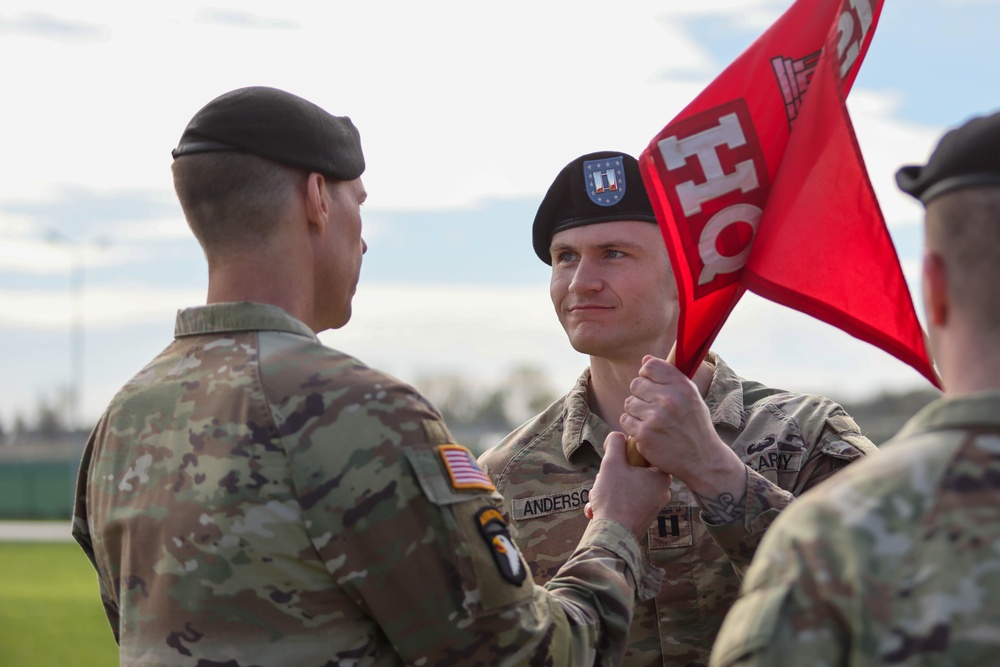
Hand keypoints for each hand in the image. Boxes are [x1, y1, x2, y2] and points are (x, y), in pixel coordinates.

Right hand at [585, 431, 672, 538]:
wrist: (613, 536)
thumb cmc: (615, 498)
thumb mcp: (612, 464)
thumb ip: (615, 443)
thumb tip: (618, 436)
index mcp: (661, 476)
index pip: (644, 453)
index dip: (625, 453)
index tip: (614, 460)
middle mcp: (662, 491)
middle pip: (633, 471)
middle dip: (612, 475)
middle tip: (602, 481)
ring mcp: (653, 506)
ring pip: (626, 487)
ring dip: (607, 490)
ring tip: (596, 499)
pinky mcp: (642, 518)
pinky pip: (626, 502)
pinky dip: (611, 503)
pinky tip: (597, 510)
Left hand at [620, 356, 745, 497]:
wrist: (702, 459)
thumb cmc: (695, 425)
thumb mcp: (691, 396)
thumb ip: (669, 377)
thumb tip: (645, 359)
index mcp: (682, 387)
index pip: (650, 366)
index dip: (647, 374)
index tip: (650, 383)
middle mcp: (668, 400)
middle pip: (636, 384)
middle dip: (641, 394)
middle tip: (652, 407)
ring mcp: (655, 418)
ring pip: (629, 402)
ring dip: (636, 411)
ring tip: (651, 420)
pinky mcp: (644, 435)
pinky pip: (625, 420)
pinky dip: (633, 425)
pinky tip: (647, 431)